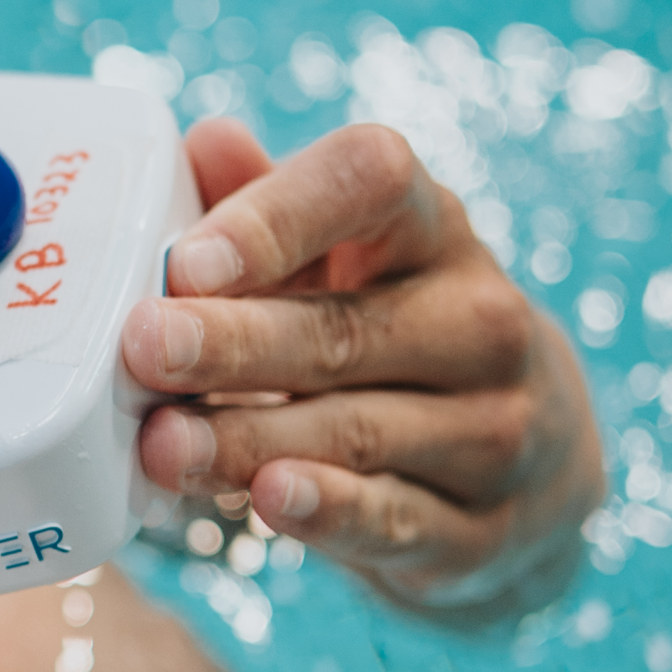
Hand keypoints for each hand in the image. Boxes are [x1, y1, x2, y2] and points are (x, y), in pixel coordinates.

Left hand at [120, 117, 604, 622]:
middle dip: (236, 341)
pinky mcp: (483, 529)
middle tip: (143, 347)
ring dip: (249, 439)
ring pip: (358, 430)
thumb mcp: (341, 258)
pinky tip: (265, 498)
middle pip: (348, 327)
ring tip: (162, 444)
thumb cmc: (389, 329)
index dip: (277, 217)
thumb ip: (268, 204)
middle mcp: (480, 320)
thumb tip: (203, 141)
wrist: (527, 460)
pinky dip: (330, 511)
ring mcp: (495, 427)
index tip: (188, 260)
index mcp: (433, 229)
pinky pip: (396, 519)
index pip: (371, 182)